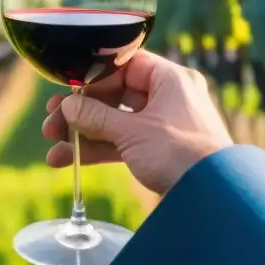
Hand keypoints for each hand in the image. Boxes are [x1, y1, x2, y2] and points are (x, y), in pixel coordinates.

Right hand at [42, 50, 231, 194]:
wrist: (213, 199)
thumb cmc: (181, 155)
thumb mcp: (133, 133)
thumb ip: (96, 117)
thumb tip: (67, 106)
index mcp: (171, 80)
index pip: (125, 66)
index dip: (94, 76)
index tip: (68, 89)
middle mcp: (168, 98)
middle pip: (115, 95)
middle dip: (80, 111)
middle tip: (51, 122)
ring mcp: (163, 125)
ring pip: (115, 122)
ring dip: (84, 134)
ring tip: (54, 145)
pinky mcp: (158, 151)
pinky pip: (122, 143)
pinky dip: (98, 150)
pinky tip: (67, 160)